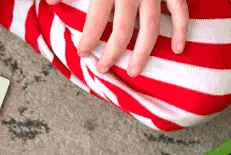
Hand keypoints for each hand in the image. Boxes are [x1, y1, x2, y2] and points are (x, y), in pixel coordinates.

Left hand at [47, 0, 187, 76]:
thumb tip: (49, 1)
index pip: (96, 22)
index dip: (88, 41)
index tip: (82, 54)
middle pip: (123, 32)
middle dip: (112, 54)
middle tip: (103, 70)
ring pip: (150, 30)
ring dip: (142, 53)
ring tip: (135, 71)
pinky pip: (180, 10)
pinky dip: (180, 30)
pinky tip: (178, 48)